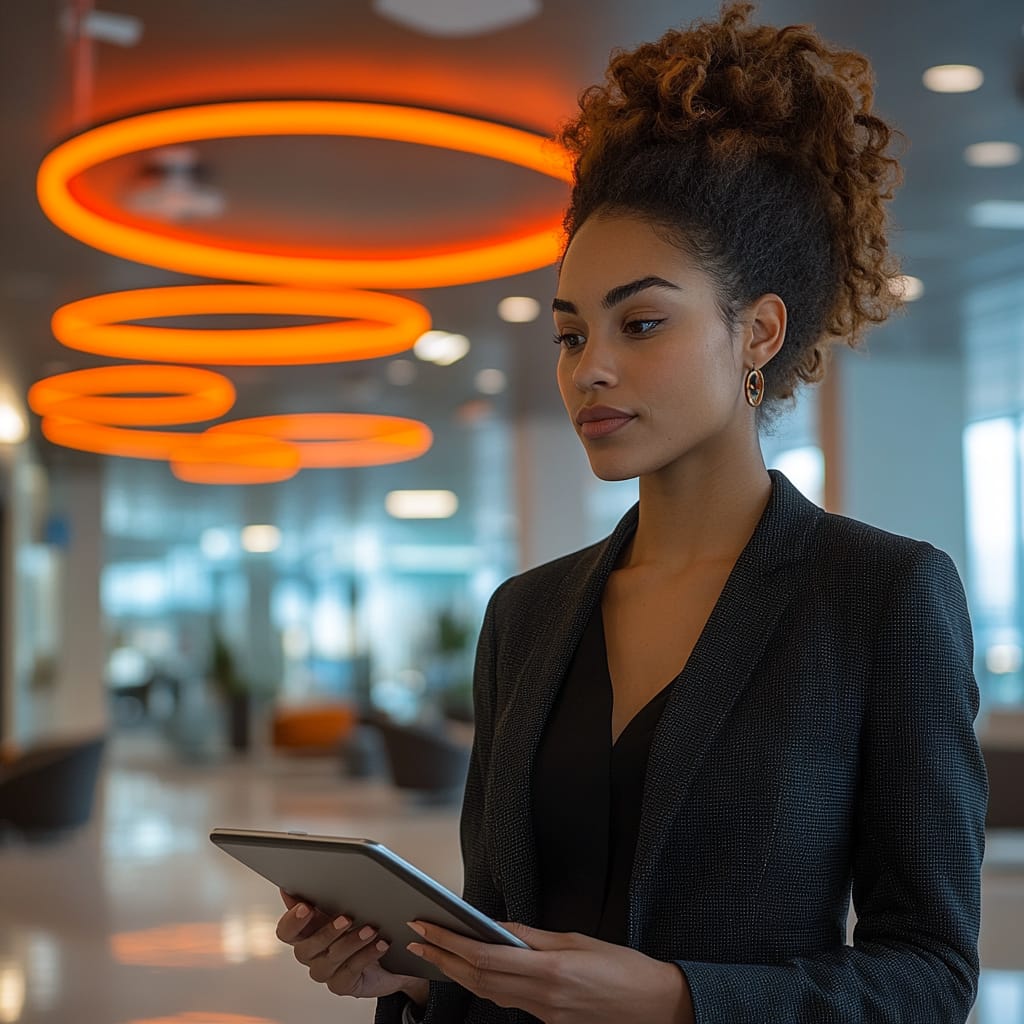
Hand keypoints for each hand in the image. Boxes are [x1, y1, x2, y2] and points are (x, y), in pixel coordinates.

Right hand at [275, 890, 428, 1005]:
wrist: (389, 957)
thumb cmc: (360, 926)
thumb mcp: (343, 906)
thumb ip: (322, 897)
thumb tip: (302, 885)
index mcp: (307, 932)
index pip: (286, 931)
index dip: (292, 921)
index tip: (306, 907)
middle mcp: (312, 954)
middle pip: (305, 949)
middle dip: (327, 932)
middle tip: (346, 918)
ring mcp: (326, 971)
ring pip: (330, 960)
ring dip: (351, 943)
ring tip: (371, 930)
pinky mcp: (343, 984)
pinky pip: (350, 972)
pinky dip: (366, 956)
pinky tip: (380, 944)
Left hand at [406, 920, 692, 1023]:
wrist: (656, 1006)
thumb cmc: (624, 967)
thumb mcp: (578, 940)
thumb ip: (534, 937)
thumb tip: (499, 927)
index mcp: (549, 972)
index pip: (483, 957)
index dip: (449, 942)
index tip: (425, 925)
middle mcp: (540, 997)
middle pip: (477, 979)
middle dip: (442, 958)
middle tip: (415, 939)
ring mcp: (543, 1014)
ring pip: (487, 994)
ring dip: (456, 974)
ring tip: (433, 954)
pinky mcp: (548, 1021)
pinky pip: (506, 1002)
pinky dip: (482, 985)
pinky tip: (471, 973)